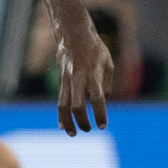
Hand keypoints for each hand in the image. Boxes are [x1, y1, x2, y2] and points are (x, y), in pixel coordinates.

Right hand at [53, 19, 114, 135]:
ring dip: (68, 122)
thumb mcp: (108, 63)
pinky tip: (63, 126)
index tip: (102, 126)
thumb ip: (106, 84)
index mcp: (94, 73)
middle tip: (89, 129)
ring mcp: (67, 80)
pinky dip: (61, 115)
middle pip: (77, 105)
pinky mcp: (61, 80)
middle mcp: (78, 78)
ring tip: (73, 134)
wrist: (73, 33)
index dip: (100, 113)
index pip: (97, 98)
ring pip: (63, 105)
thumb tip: (102, 100)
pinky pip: (59, 100)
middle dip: (82, 121)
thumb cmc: (95, 49)